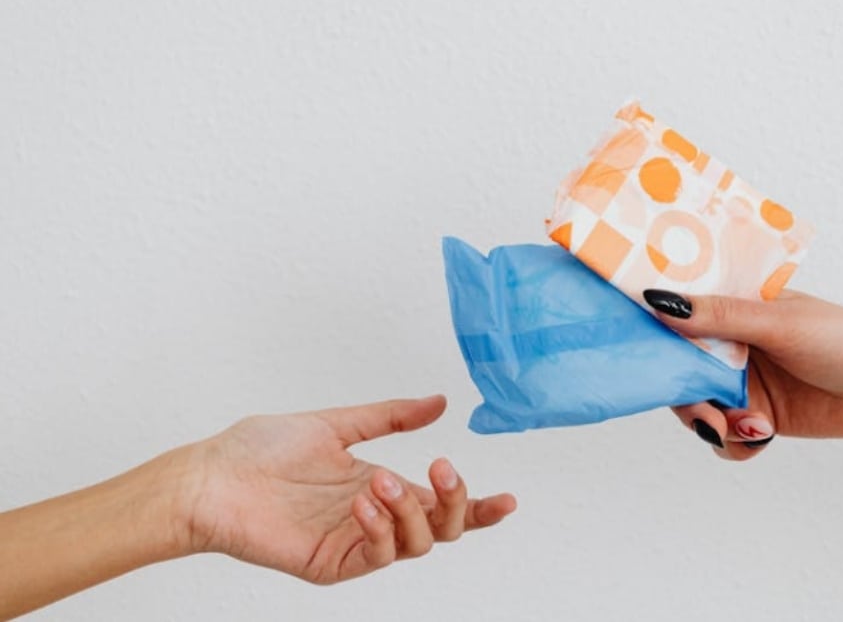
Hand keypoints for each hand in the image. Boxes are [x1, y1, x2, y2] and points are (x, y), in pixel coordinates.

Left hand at [175, 396, 515, 583]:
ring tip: (381, 481)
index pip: (441, 503)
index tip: (508, 499)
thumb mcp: (338, 423)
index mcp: (381, 487)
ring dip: (411, 510)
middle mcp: (375, 517)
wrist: (211, 476)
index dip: (477, 505)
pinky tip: (364, 503)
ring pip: (417, 543)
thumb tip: (439, 402)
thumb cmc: (261, 450)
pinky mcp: (332, 563)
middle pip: (442, 528)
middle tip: (442, 468)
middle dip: (457, 502)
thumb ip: (391, 416)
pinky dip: (380, 529)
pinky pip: (375, 556)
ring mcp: (355, 542)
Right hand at [645, 289, 842, 459]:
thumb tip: (659, 301)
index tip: (634, 349)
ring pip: (698, 407)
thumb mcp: (778, 323)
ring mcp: (745, 382)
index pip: (680, 313)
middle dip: (686, 395)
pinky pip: (724, 435)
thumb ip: (719, 317)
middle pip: (680, 370)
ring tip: (746, 426)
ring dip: (713, 422)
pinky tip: (760, 436)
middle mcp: (735, 343)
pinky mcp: (757, 417)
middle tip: (704, 412)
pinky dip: (734, 441)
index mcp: (737, 307)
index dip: (654, 330)